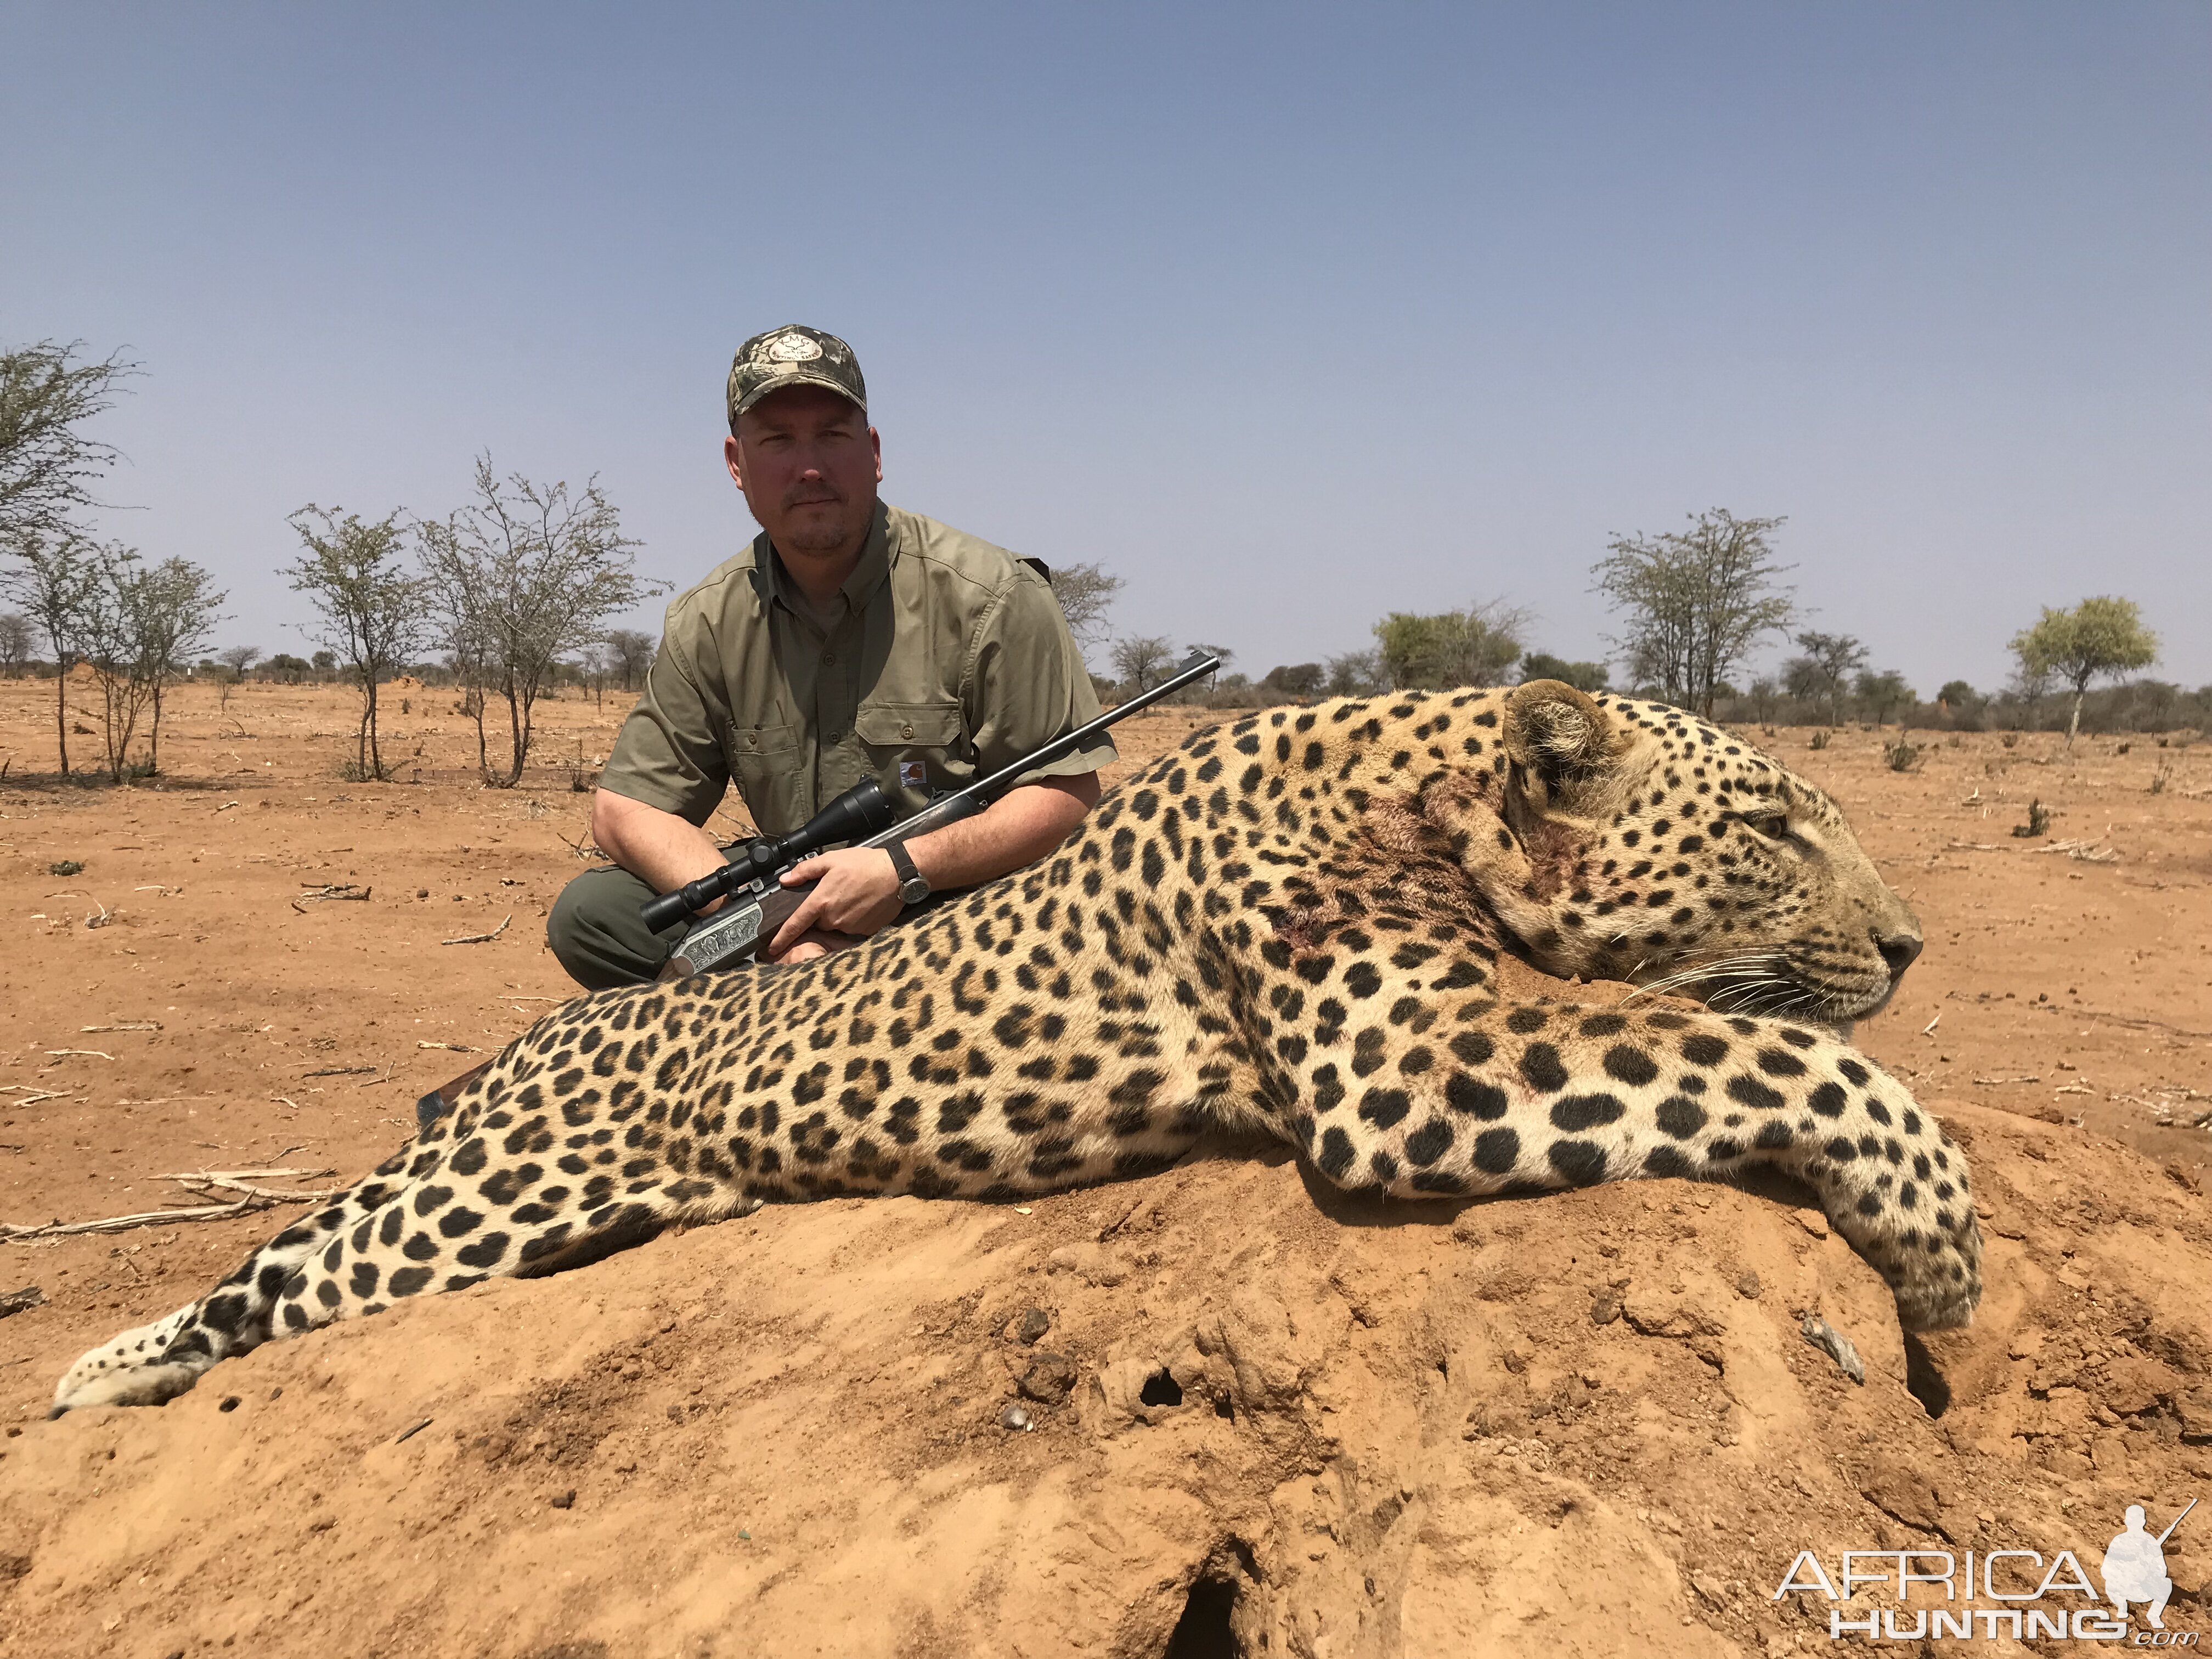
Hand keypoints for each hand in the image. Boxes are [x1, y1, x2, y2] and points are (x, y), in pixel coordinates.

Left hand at [769, 847, 902, 956]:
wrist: (898, 873)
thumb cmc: (866, 864)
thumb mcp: (832, 859)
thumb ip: (805, 870)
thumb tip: (786, 879)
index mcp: (821, 901)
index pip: (795, 924)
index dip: (781, 938)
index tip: (772, 948)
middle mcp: (834, 918)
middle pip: (819, 922)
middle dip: (822, 911)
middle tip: (837, 893)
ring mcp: (850, 927)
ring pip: (836, 925)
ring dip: (839, 914)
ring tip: (853, 895)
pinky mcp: (865, 931)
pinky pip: (853, 928)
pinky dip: (855, 918)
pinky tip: (863, 904)